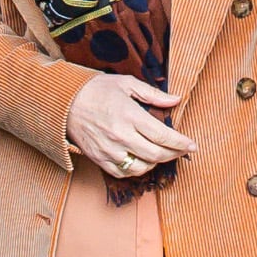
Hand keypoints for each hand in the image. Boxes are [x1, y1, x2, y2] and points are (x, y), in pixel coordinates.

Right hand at [65, 72, 191, 179]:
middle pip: (156, 154)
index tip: (192, 145)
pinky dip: (137, 170)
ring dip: (156, 163)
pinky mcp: (99, 159)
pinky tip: (142, 160)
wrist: (64, 102)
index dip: (181, 143)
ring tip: (161, 154)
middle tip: (181, 150)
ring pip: (142, 167)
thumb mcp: (126, 83)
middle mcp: (120, 136)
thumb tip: (175, 100)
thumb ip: (153, 94)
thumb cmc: (96, 90)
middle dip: (174, 154)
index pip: (162, 135)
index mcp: (129, 115)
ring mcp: (109, 150)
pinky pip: (123, 173)